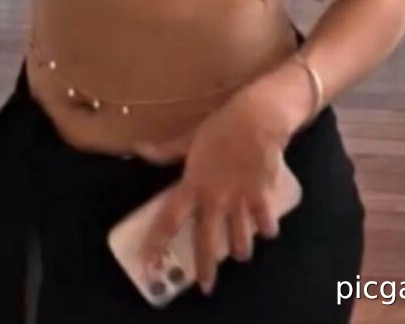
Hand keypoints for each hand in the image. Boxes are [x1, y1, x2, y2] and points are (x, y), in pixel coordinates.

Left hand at [134, 81, 295, 295]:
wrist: (256, 118)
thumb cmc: (220, 127)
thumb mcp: (189, 139)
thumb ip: (165, 151)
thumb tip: (138, 148)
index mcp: (193, 185)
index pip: (169, 220)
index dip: (157, 243)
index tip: (150, 264)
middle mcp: (214, 199)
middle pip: (207, 243)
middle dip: (206, 269)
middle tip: (207, 287)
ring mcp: (239, 201)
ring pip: (239, 242)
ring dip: (240, 251)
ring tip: (240, 252)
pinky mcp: (262, 198)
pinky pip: (266, 226)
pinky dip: (266, 230)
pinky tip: (265, 227)